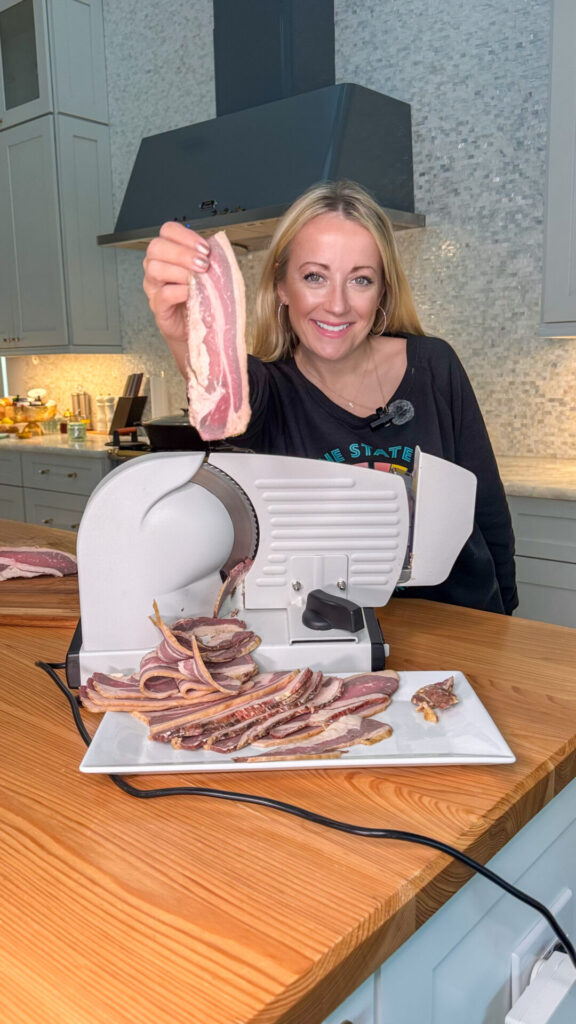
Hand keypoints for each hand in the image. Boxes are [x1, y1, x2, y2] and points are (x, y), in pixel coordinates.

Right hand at [142, 222, 210, 359]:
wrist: (195, 326)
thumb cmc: (198, 297)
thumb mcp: (205, 273)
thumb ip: (207, 259)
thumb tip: (218, 251)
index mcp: (167, 253)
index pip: (167, 231)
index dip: (186, 236)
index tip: (205, 248)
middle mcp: (156, 266)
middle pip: (156, 247)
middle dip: (182, 253)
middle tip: (203, 264)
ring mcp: (154, 287)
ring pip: (154, 268)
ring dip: (180, 271)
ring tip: (197, 279)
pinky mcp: (158, 307)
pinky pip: (163, 294)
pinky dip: (179, 291)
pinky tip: (191, 292)